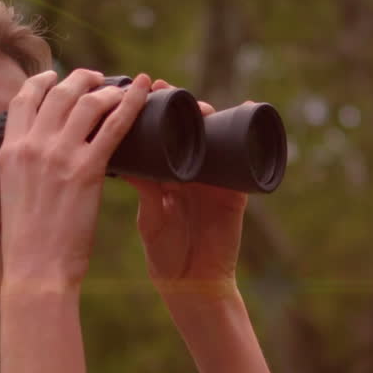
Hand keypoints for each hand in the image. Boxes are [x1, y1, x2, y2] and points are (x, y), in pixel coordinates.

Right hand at [0, 68, 151, 292]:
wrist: (36, 268)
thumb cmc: (29, 242)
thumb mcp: (13, 194)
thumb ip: (23, 169)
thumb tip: (37, 159)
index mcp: (10, 150)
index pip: (23, 99)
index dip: (42, 82)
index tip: (56, 78)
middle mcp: (32, 145)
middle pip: (58, 93)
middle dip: (80, 79)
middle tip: (96, 79)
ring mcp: (59, 154)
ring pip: (87, 102)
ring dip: (107, 89)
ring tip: (122, 87)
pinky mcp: (87, 169)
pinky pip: (115, 125)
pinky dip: (132, 103)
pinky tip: (145, 92)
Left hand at [119, 79, 248, 300]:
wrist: (194, 283)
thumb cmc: (166, 253)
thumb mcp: (151, 217)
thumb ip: (144, 190)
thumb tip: (122, 162)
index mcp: (167, 176)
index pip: (162, 135)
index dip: (155, 111)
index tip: (145, 89)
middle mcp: (191, 172)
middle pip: (190, 129)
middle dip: (183, 105)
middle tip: (169, 89)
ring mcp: (215, 180)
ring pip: (216, 138)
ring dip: (211, 115)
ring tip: (201, 104)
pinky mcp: (236, 191)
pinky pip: (245, 161)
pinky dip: (250, 136)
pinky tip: (249, 110)